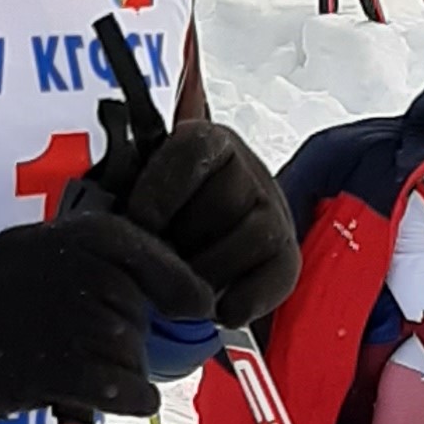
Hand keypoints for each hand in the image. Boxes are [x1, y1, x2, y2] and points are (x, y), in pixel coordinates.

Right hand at [0, 213, 216, 423]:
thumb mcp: (38, 252)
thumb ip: (98, 260)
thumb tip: (182, 289)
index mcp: (66, 235)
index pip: (138, 249)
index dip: (175, 280)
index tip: (197, 305)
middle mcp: (67, 269)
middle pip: (136, 308)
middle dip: (132, 334)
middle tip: (100, 347)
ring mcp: (61, 319)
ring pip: (130, 350)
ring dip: (124, 368)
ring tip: (90, 369)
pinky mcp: (54, 369)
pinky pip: (119, 387)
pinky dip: (132, 399)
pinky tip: (127, 399)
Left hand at [120, 120, 295, 326]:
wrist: (191, 259)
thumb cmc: (161, 223)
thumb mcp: (136, 191)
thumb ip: (136, 164)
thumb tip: (178, 113)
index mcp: (207, 144)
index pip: (193, 150)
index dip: (161, 191)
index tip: (139, 221)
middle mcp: (247, 172)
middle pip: (222, 201)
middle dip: (185, 243)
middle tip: (160, 263)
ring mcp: (273, 213)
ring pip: (255, 237)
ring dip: (211, 275)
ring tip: (184, 289)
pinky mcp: (286, 256)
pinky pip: (277, 275)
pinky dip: (245, 300)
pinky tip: (221, 310)